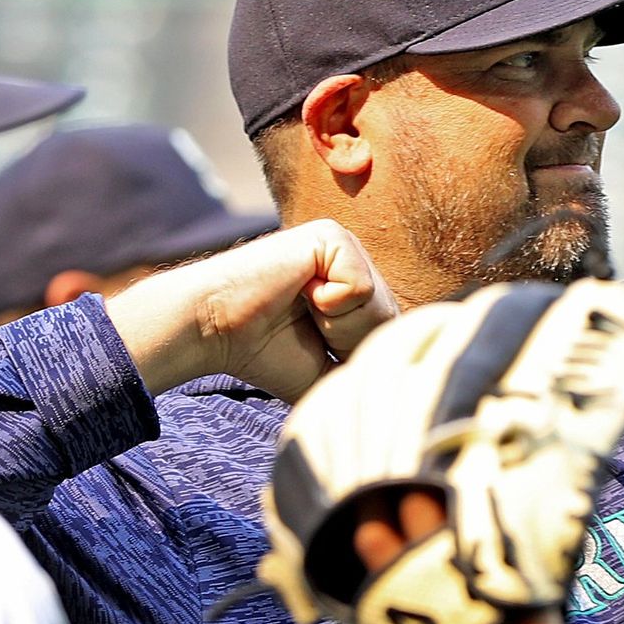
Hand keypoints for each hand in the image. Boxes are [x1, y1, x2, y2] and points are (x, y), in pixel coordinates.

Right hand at [106, 220, 396, 398]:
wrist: (216, 331)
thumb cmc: (267, 353)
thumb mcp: (331, 369)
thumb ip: (369, 368)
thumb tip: (407, 389)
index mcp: (359, 291)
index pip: (393, 334)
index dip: (358, 354)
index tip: (318, 347)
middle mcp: (357, 263)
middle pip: (391, 322)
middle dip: (350, 342)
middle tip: (308, 330)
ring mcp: (346, 246)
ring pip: (379, 306)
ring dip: (338, 325)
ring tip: (301, 310)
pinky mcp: (331, 235)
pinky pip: (359, 287)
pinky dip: (328, 303)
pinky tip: (297, 292)